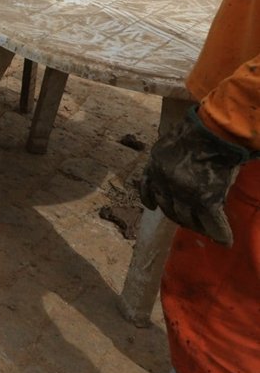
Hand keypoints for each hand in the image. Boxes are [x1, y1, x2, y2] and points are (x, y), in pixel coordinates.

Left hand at [139, 106, 253, 245]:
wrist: (211, 132)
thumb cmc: (193, 131)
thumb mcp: (167, 142)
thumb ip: (166, 159)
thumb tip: (173, 169)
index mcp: (154, 166)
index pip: (147, 188)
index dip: (150, 200)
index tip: (152, 207)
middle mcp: (165, 183)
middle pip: (168, 207)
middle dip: (176, 216)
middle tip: (186, 221)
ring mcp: (185, 193)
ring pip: (187, 218)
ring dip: (195, 226)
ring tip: (204, 230)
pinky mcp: (205, 200)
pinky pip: (213, 223)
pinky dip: (219, 233)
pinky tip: (225, 241)